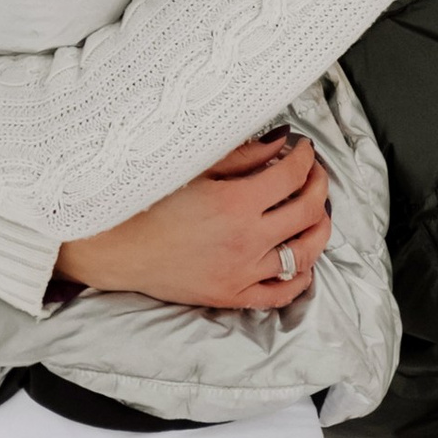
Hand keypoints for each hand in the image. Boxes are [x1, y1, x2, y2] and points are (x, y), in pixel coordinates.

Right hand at [57, 134, 331, 311]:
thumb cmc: (149, 202)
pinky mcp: (232, 296)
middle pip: (307, 211)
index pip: (292, 175)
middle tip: (314, 173)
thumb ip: (244, 155)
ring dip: (319, 228)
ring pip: (304, 253)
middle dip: (319, 185)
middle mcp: (245, 240)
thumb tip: (281, 142)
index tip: (303, 149)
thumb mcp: (196, 169)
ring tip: (316, 211)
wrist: (117, 248)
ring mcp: (242, 273)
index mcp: (235, 203)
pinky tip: (301, 259)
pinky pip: (281, 293)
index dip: (305, 156)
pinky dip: (299, 277)